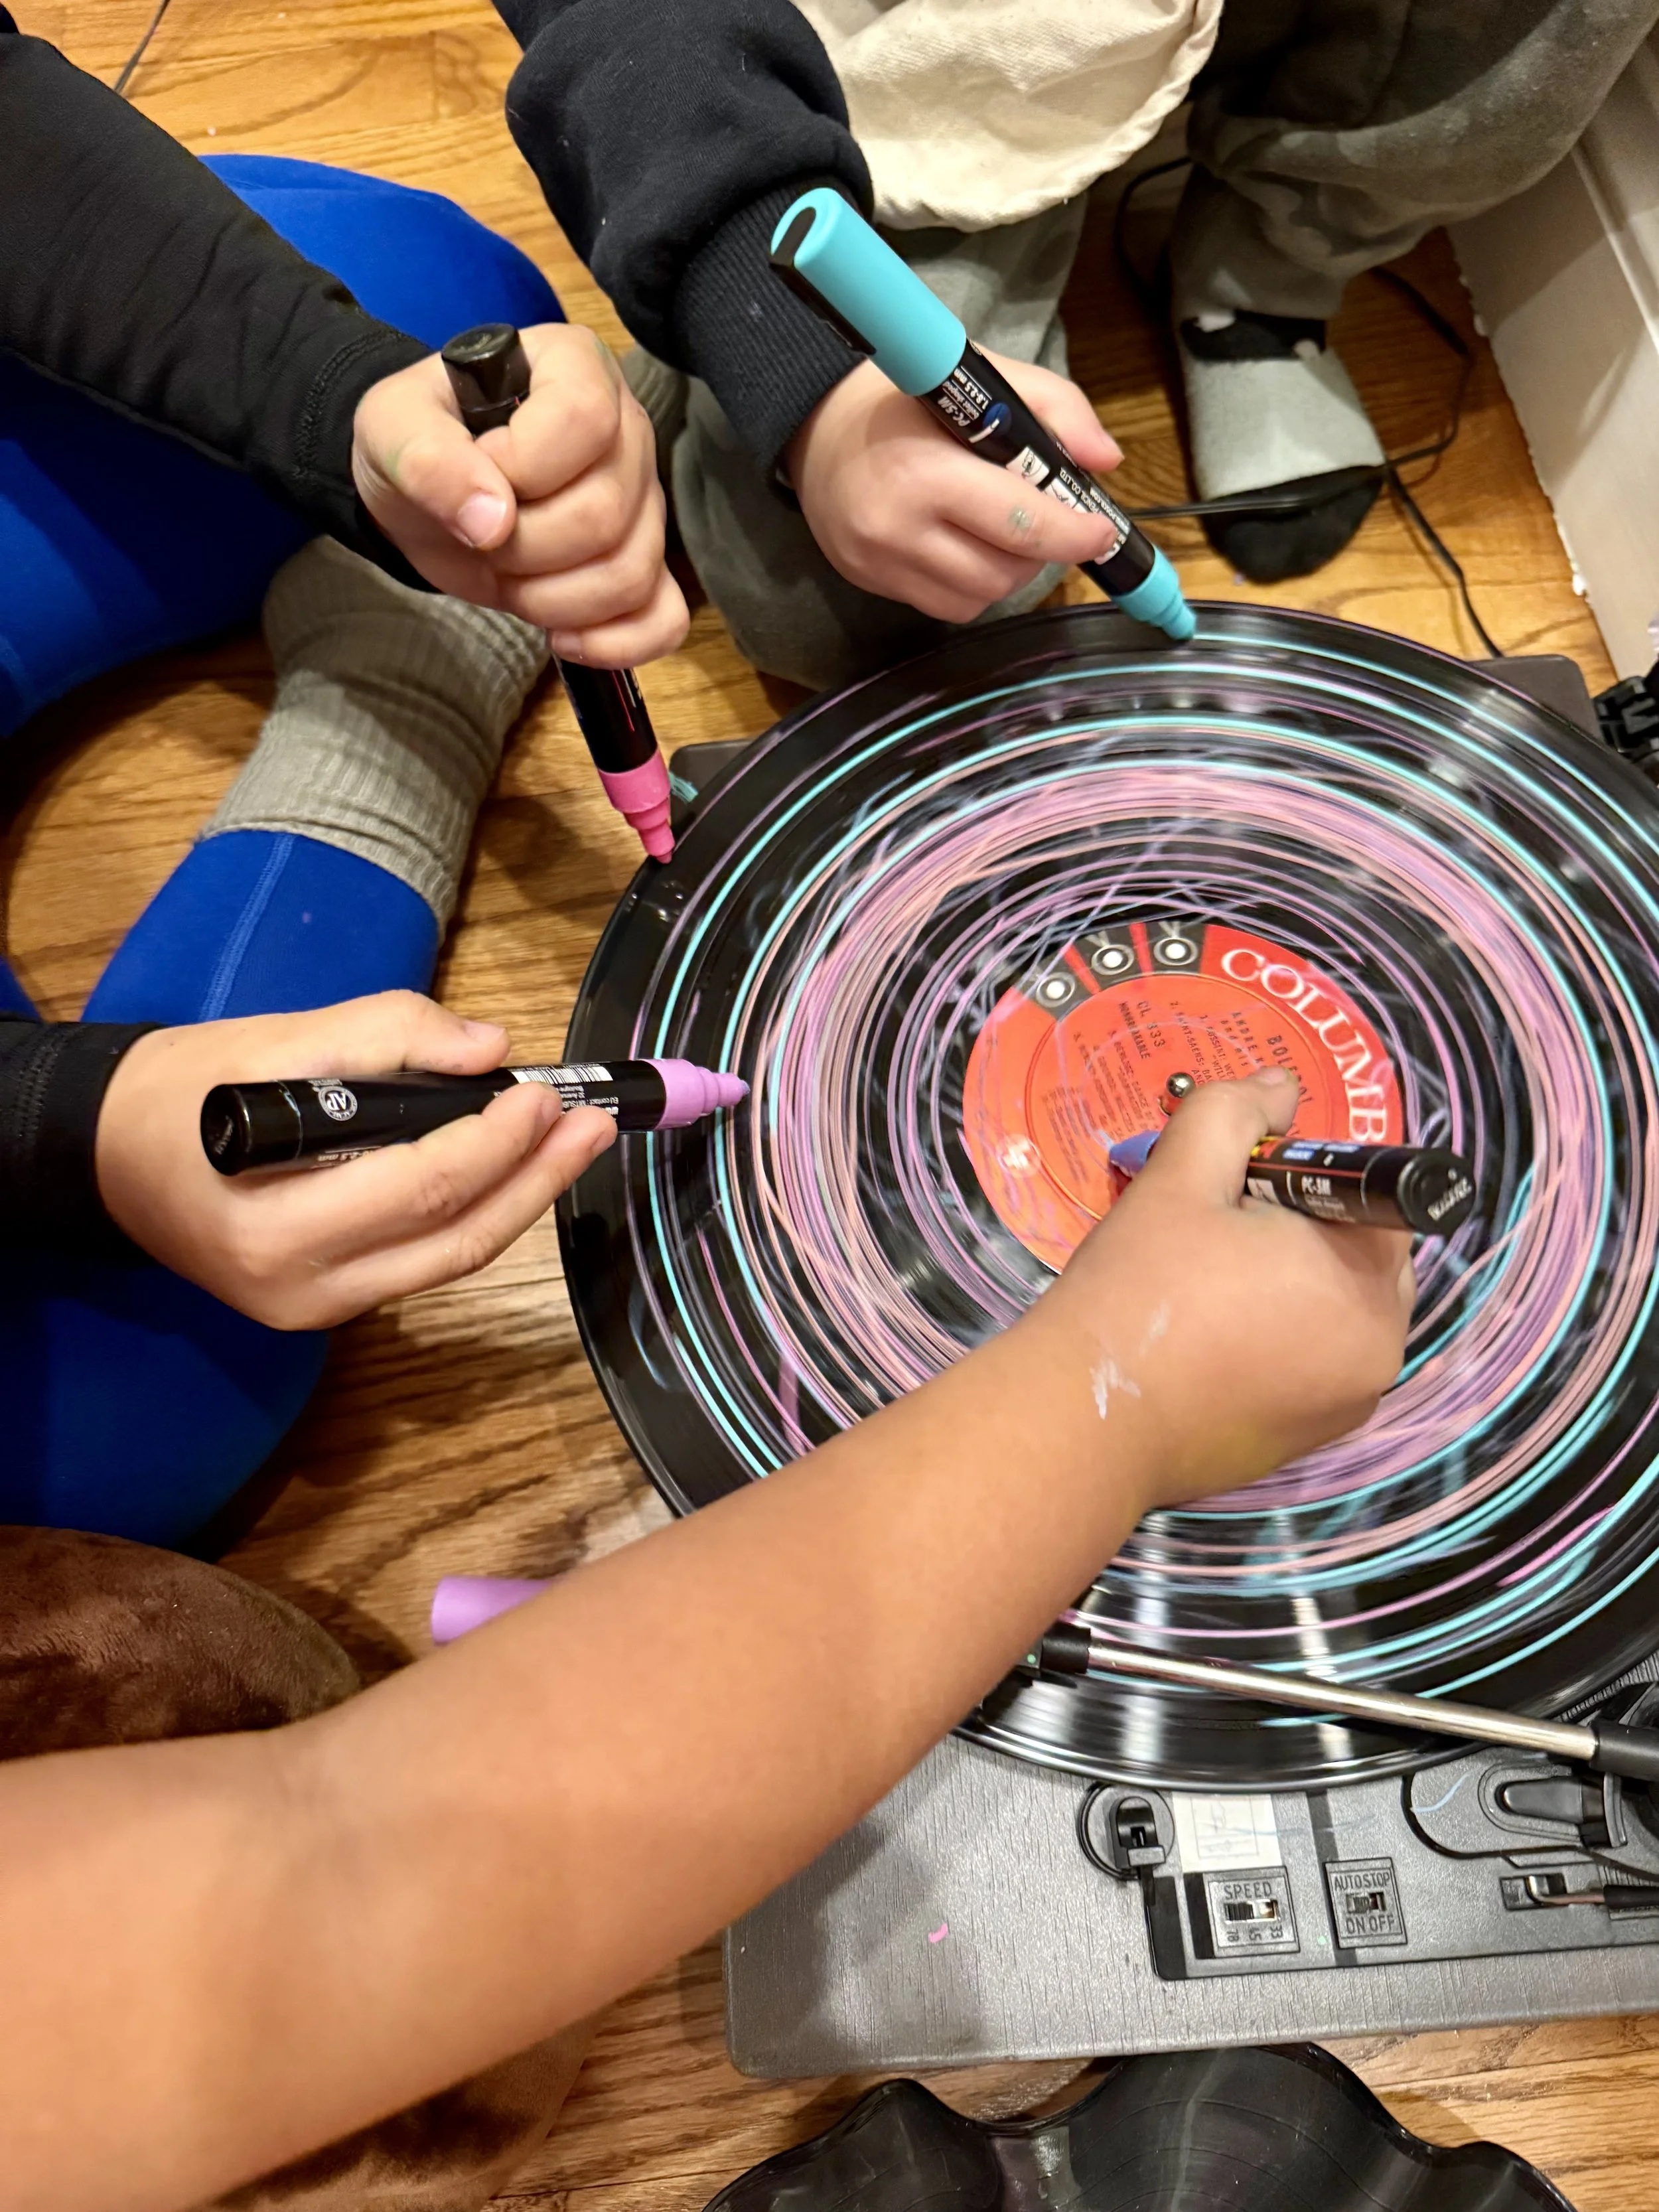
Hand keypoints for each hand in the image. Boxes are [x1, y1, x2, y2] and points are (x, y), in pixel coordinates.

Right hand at [95, 993, 616, 1329]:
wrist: (109, 1154)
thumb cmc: (185, 1094)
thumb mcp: (274, 1040)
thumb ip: (385, 1034)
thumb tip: (489, 1046)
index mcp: (275, 1228)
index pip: (421, 1185)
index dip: (497, 1139)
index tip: (545, 1090)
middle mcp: (300, 1290)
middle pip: (453, 1238)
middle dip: (536, 1178)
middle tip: (595, 1124)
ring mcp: (316, 1311)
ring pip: (449, 1259)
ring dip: (522, 1200)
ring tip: (575, 1144)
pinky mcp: (330, 1306)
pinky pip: (423, 1262)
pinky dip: (476, 1214)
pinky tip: (517, 1170)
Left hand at [351, 324, 688, 665]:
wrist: (432, 496)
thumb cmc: (422, 444)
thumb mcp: (392, 429)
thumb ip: (427, 458)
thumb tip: (490, 521)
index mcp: (575, 368)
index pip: (584, 419)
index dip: (525, 467)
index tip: (476, 481)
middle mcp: (627, 430)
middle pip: (605, 513)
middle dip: (526, 549)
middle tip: (483, 539)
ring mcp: (646, 503)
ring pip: (630, 573)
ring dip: (552, 599)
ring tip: (509, 575)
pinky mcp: (647, 566)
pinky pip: (664, 619)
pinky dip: (615, 643)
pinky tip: (563, 639)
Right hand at [787, 351, 1122, 620]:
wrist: (816, 423)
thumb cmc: (906, 398)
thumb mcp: (982, 377)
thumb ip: (1054, 408)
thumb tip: (1107, 461)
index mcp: (924, 471)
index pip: (1020, 523)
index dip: (1073, 533)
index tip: (1102, 531)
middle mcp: (895, 528)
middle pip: (1005, 571)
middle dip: (1043, 551)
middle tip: (1050, 520)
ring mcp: (878, 563)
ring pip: (980, 598)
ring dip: (1008, 571)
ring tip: (1002, 530)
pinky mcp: (869, 582)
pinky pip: (947, 606)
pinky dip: (972, 583)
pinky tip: (964, 545)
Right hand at [1029, 1069, 1415, 1511]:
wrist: (1080, 1419)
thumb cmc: (1138, 1293)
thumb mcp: (1180, 1178)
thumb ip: (1235, 1114)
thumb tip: (1280, 1085)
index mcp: (1367, 1289)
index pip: (1376, 1203)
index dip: (1313, 1179)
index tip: (1244, 1187)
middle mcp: (1376, 1356)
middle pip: (1358, 1260)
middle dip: (1301, 1234)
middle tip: (1214, 1234)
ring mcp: (1341, 1408)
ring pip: (1328, 1312)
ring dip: (1284, 1286)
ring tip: (1200, 1284)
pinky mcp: (1301, 1443)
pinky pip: (1303, 1364)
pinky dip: (1268, 1341)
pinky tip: (1200, 1337)